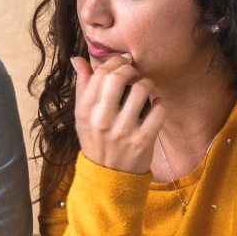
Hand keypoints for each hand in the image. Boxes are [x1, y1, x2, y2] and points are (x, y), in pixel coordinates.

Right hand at [72, 55, 164, 174]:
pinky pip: (159, 109)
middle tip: (133, 74)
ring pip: (141, 89)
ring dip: (146, 85)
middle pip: (119, 77)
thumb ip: (82, 86)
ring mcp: (123, 130)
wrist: (107, 176)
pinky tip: (154, 107)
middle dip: (130, 69)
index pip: (101, 74)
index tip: (121, 65)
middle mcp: (103, 120)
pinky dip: (159, 104)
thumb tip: (77, 59)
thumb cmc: (95, 140)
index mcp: (86, 111)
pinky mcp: (143, 140)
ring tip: (143, 91)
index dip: (114, 63)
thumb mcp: (82, 116)